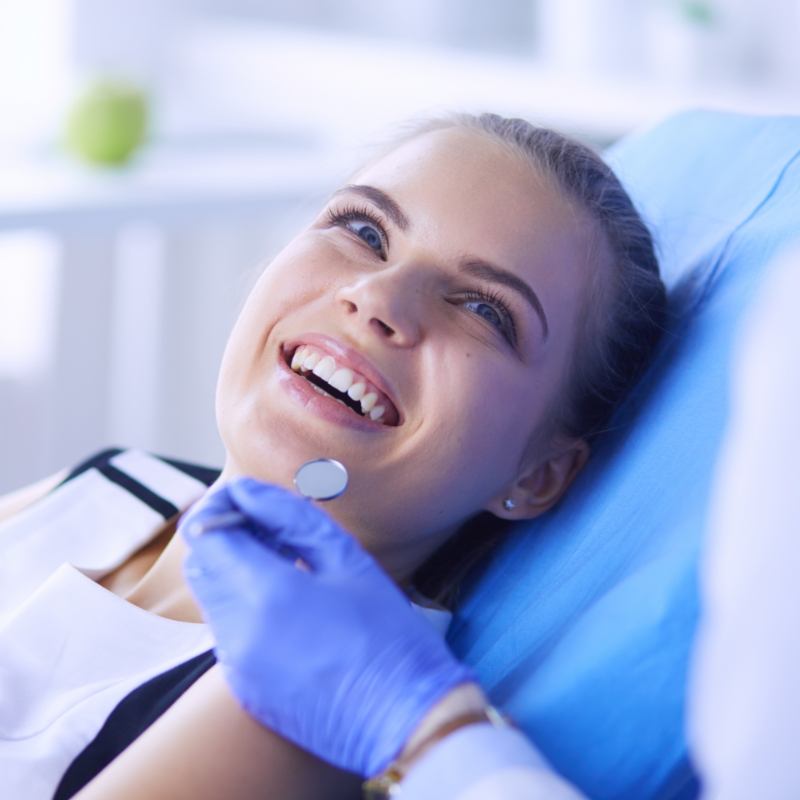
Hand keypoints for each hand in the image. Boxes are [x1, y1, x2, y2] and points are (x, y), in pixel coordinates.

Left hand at [180, 478, 474, 776]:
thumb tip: (249, 492)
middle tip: (270, 528)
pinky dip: (245, 607)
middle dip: (224, 537)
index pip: (206, 534)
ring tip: (286, 563)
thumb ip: (290, 518)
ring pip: (212, 598)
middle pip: (201, 565)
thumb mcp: (347, 560)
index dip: (220, 507)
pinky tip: (290, 606)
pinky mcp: (245, 689)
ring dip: (235, 571)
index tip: (249, 500)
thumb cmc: (387, 633)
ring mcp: (236, 667)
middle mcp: (238, 632)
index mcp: (266, 593)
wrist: (405, 719)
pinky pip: (228, 633)